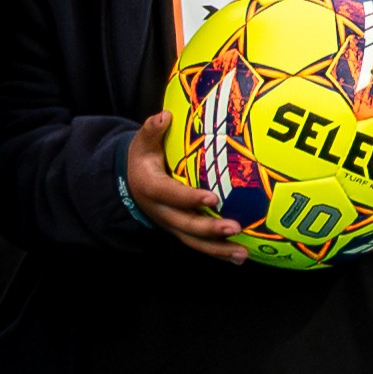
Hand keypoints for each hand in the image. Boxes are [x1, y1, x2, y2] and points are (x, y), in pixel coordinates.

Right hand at [121, 109, 258, 266]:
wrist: (131, 185)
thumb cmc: (143, 159)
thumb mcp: (142, 143)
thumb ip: (152, 130)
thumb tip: (164, 116)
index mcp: (151, 188)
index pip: (170, 195)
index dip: (189, 198)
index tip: (213, 197)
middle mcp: (161, 212)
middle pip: (185, 224)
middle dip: (210, 229)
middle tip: (235, 227)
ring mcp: (171, 225)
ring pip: (194, 241)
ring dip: (218, 249)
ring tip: (242, 254)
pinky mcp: (182, 232)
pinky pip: (200, 245)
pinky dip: (219, 253)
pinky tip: (240, 257)